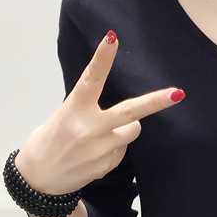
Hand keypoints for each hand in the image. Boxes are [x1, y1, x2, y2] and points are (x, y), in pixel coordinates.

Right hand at [16, 31, 184, 194]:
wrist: (39, 177)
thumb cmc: (50, 140)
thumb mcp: (64, 115)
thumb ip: (88, 108)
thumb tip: (118, 108)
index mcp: (74, 109)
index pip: (91, 79)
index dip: (102, 58)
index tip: (112, 38)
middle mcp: (90, 128)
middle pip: (130, 111)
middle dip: (156, 102)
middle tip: (178, 94)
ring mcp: (100, 149)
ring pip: (132, 130)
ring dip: (126, 128)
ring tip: (101, 135)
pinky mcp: (107, 166)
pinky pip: (122, 150)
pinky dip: (114, 148)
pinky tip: (95, 153)